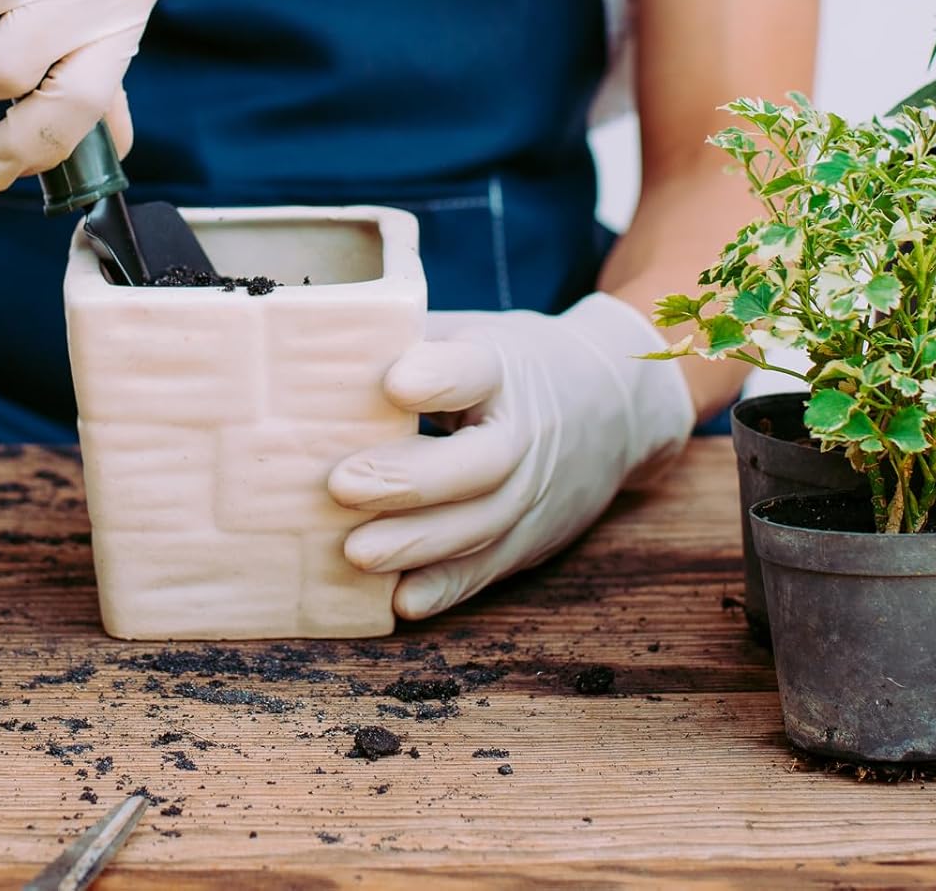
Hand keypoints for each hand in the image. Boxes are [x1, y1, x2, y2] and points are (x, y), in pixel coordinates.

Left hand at [328, 293, 695, 619]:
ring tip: (354, 552)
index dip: (438, 378)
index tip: (393, 383)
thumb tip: (320, 343)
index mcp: (506, 368)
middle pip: (480, 463)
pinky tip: (400, 602)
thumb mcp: (478, 334)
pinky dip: (446, 588)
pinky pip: (488, 568)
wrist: (615, 405)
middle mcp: (527, 435)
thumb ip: (412, 341)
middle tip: (341, 485)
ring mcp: (534, 494)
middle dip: (410, 480)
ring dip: (416, 545)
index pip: (476, 371)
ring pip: (480, 526)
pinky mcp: (531, 540)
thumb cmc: (516, 363)